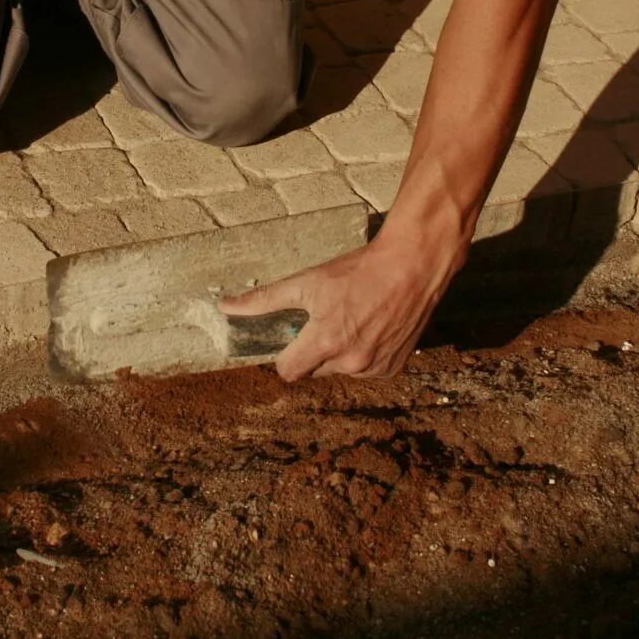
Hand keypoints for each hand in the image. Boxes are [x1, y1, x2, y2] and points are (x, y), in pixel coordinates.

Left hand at [218, 230, 464, 380]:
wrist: (412, 266)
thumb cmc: (358, 271)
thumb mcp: (307, 282)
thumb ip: (265, 300)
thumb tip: (226, 306)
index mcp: (325, 343)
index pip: (288, 371)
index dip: (286, 355)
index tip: (294, 337)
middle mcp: (350, 363)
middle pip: (315, 369)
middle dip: (315, 350)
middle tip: (328, 319)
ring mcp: (374, 369)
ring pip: (341, 370)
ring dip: (341, 353)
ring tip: (354, 319)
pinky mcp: (393, 368)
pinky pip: (367, 370)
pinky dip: (365, 354)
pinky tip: (373, 327)